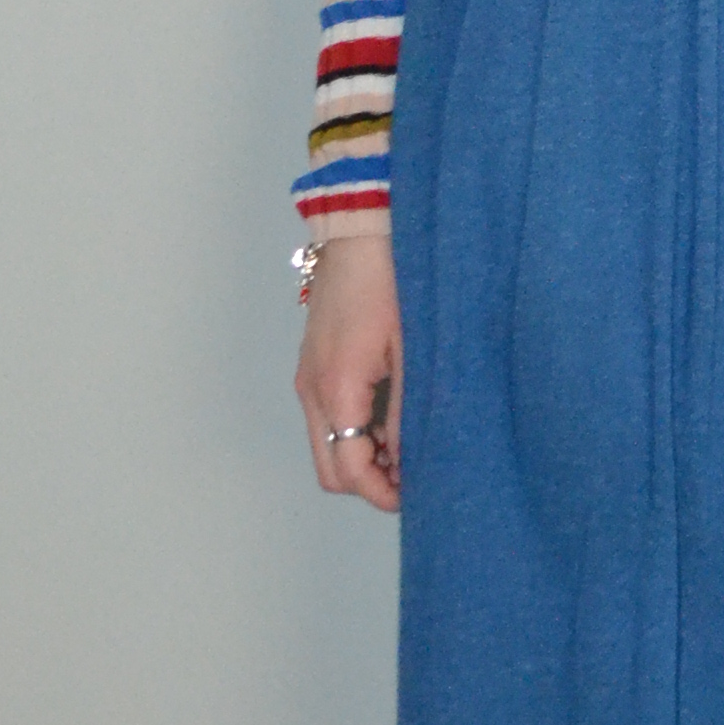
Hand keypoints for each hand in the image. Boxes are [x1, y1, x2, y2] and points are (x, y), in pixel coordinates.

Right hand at [296, 235, 402, 508]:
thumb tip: (412, 461)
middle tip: (412, 475)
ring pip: (326, 445)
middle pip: (329, 469)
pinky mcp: (312, 365)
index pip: (349, 470)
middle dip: (367, 482)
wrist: (360, 229)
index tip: (416, 495)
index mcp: (337, 388)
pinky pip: (326, 418)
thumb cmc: (392, 280)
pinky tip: (389, 416)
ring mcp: (307, 377)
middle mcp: (312, 390)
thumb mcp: (413, 351)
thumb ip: (410, 412)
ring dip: (360, 457)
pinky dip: (352, 431)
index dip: (381, 493)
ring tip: (406, 442)